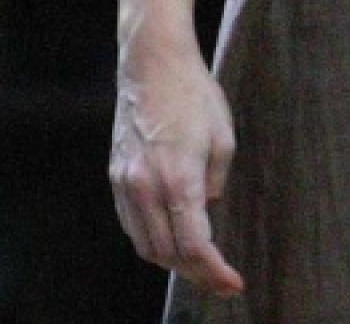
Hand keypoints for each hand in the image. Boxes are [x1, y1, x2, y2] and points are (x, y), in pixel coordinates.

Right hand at [109, 46, 245, 297]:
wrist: (151, 64)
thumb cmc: (195, 95)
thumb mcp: (223, 139)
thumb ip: (216, 183)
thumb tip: (206, 211)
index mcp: (178, 179)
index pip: (194, 246)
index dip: (214, 272)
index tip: (233, 284)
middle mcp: (146, 187)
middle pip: (168, 254)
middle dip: (196, 274)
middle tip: (221, 280)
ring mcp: (126, 183)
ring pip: (145, 245)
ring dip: (173, 262)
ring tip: (199, 265)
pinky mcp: (115, 175)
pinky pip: (131, 224)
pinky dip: (152, 241)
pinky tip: (171, 240)